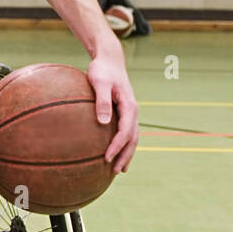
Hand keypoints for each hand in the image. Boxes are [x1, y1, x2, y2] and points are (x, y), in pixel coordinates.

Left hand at [85, 50, 138, 173]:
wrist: (109, 60)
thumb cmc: (102, 70)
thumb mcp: (99, 82)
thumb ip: (102, 101)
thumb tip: (103, 122)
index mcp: (129, 106)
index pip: (126, 131)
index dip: (117, 146)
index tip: (106, 158)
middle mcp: (132, 111)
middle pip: (133, 138)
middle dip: (126, 155)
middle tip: (116, 171)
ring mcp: (129, 112)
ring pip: (132, 137)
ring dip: (127, 153)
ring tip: (119, 169)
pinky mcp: (123, 112)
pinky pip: (126, 132)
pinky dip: (124, 145)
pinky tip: (115, 154)